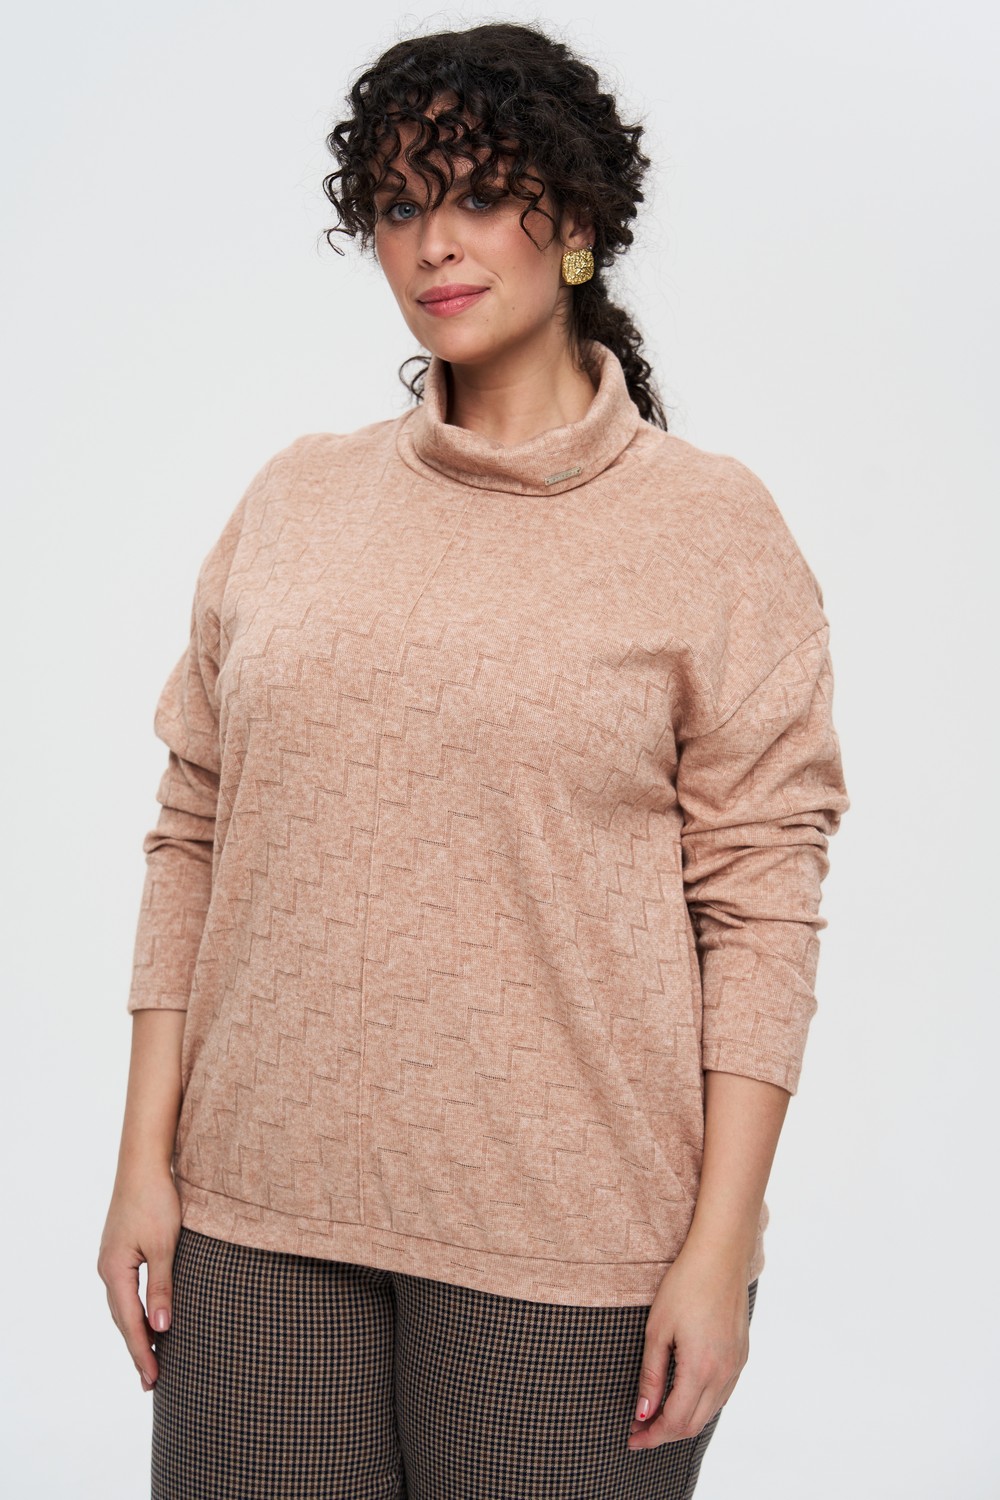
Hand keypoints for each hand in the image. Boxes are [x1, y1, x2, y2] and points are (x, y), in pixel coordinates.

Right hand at [97, 1167, 180, 1392]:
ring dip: (136, 1332)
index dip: (142, 1352)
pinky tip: (146, 1320)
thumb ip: (162, 1288)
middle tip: (152, 1381)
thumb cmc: (156, 1201)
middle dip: (137, 1349)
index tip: (153, 1379)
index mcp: (115, 1271)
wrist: (143, 1164)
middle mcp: (107, 1269)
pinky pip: (126, 1291)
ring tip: (150, 1359)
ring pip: (123, 1306)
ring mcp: (111, 1260)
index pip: (129, 1323)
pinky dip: (136, 1311)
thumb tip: (161, 1330)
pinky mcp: (120, 1251)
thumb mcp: (165, 1246)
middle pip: (122, 1319)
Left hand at [627, 1247, 751, 1450]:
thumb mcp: (658, 1330)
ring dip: (684, 1420)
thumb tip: (642, 1413)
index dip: (651, 1435)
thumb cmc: (684, 1286)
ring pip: (710, 1411)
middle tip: (639, 1430)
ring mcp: (737, 1365)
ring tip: (657, 1414)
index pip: (675, 1421)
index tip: (631, 1438)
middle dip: (664, 1433)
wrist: (721, 1256)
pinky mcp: (741, 1355)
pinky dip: (701, 1404)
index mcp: (701, 1369)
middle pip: (693, 1424)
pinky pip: (722, 1394)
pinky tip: (684, 1395)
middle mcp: (724, 1374)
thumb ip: (651, 1376)